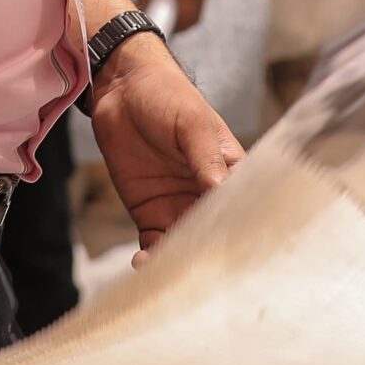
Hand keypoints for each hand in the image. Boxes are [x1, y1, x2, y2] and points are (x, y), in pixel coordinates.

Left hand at [86, 33, 243, 257]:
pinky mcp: (150, 214)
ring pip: (185, 247)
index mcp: (231, 172)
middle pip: (215, 236)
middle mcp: (207, 196)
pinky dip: (150, 259)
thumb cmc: (167, 95)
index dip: (241, 232)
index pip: (243, 208)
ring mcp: (179, 207)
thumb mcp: (192, 123)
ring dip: (178, 263)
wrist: (120, 87)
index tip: (234, 254)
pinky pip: (154, 245)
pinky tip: (143, 264)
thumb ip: (205, 158)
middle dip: (209, 258)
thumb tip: (220, 193)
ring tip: (167, 273)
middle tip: (201, 277)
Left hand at [136, 0, 212, 30]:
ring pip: (199, 6)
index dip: (177, 28)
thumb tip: (143, 9)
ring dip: (188, 13)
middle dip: (183, 24)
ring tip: (173, 13)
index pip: (186, 18)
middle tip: (169, 26)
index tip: (167, 32)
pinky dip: (191, 1)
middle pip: (195, 16)